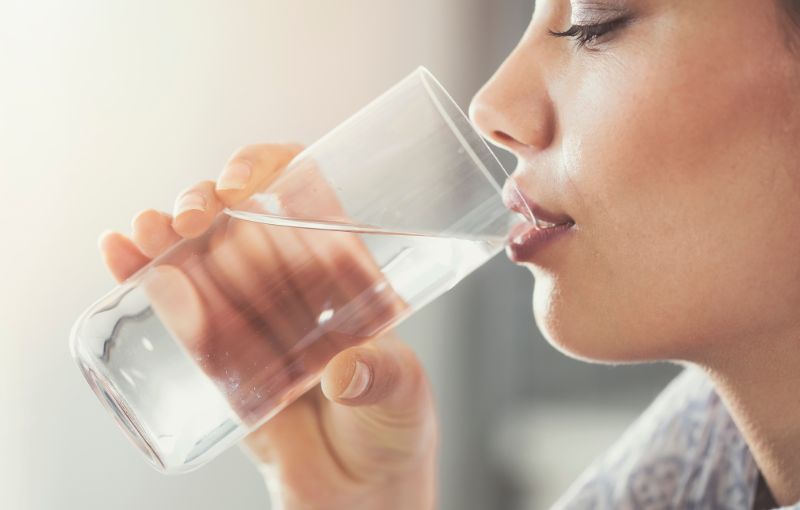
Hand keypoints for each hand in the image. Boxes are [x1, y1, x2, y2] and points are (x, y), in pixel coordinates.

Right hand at [98, 143, 438, 508]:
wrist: (358, 493)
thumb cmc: (394, 432)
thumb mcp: (404, 396)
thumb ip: (384, 378)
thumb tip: (343, 372)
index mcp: (344, 273)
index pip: (307, 195)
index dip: (272, 169)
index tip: (245, 182)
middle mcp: (293, 284)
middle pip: (243, 220)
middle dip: (207, 205)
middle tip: (191, 217)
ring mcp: (251, 317)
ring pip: (202, 259)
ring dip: (166, 235)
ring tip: (142, 232)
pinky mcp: (218, 357)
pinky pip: (181, 312)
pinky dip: (145, 280)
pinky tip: (120, 256)